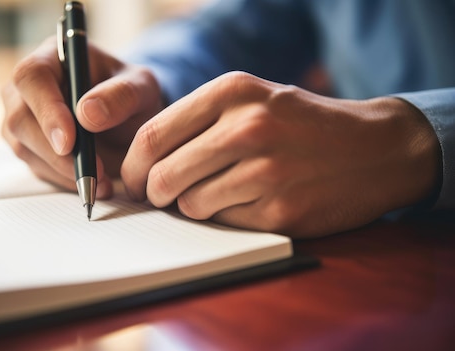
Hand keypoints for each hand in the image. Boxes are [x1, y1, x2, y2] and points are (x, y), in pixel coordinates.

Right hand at [2, 36, 163, 197]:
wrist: (129, 118)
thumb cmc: (131, 94)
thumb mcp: (142, 88)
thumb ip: (122, 95)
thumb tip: (87, 114)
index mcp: (53, 56)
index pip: (32, 77)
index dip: (46, 110)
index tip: (70, 141)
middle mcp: (27, 86)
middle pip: (19, 118)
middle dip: (54, 151)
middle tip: (91, 172)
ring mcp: (22, 117)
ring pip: (24, 148)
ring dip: (62, 171)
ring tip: (101, 182)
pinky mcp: (27, 145)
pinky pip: (36, 167)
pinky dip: (64, 180)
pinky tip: (93, 183)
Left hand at [121, 72, 440, 236]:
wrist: (375, 148)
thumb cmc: (301, 124)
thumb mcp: (252, 100)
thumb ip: (197, 122)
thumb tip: (142, 164)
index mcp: (232, 92)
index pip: (152, 136)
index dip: (132, 166)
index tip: (133, 180)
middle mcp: (248, 127)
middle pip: (164, 175)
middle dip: (153, 193)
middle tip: (160, 196)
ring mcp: (266, 170)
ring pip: (190, 204)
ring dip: (192, 206)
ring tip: (216, 193)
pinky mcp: (281, 209)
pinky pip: (223, 222)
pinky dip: (225, 217)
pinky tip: (249, 201)